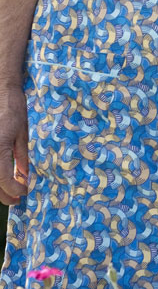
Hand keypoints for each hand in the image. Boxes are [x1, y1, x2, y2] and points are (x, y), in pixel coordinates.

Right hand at [0, 84, 28, 204]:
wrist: (1, 90)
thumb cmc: (13, 109)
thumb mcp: (22, 134)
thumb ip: (22, 158)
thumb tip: (24, 177)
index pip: (3, 179)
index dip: (14, 190)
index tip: (24, 193)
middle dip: (4, 194)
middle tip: (17, 198)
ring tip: (10, 190)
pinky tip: (4, 176)